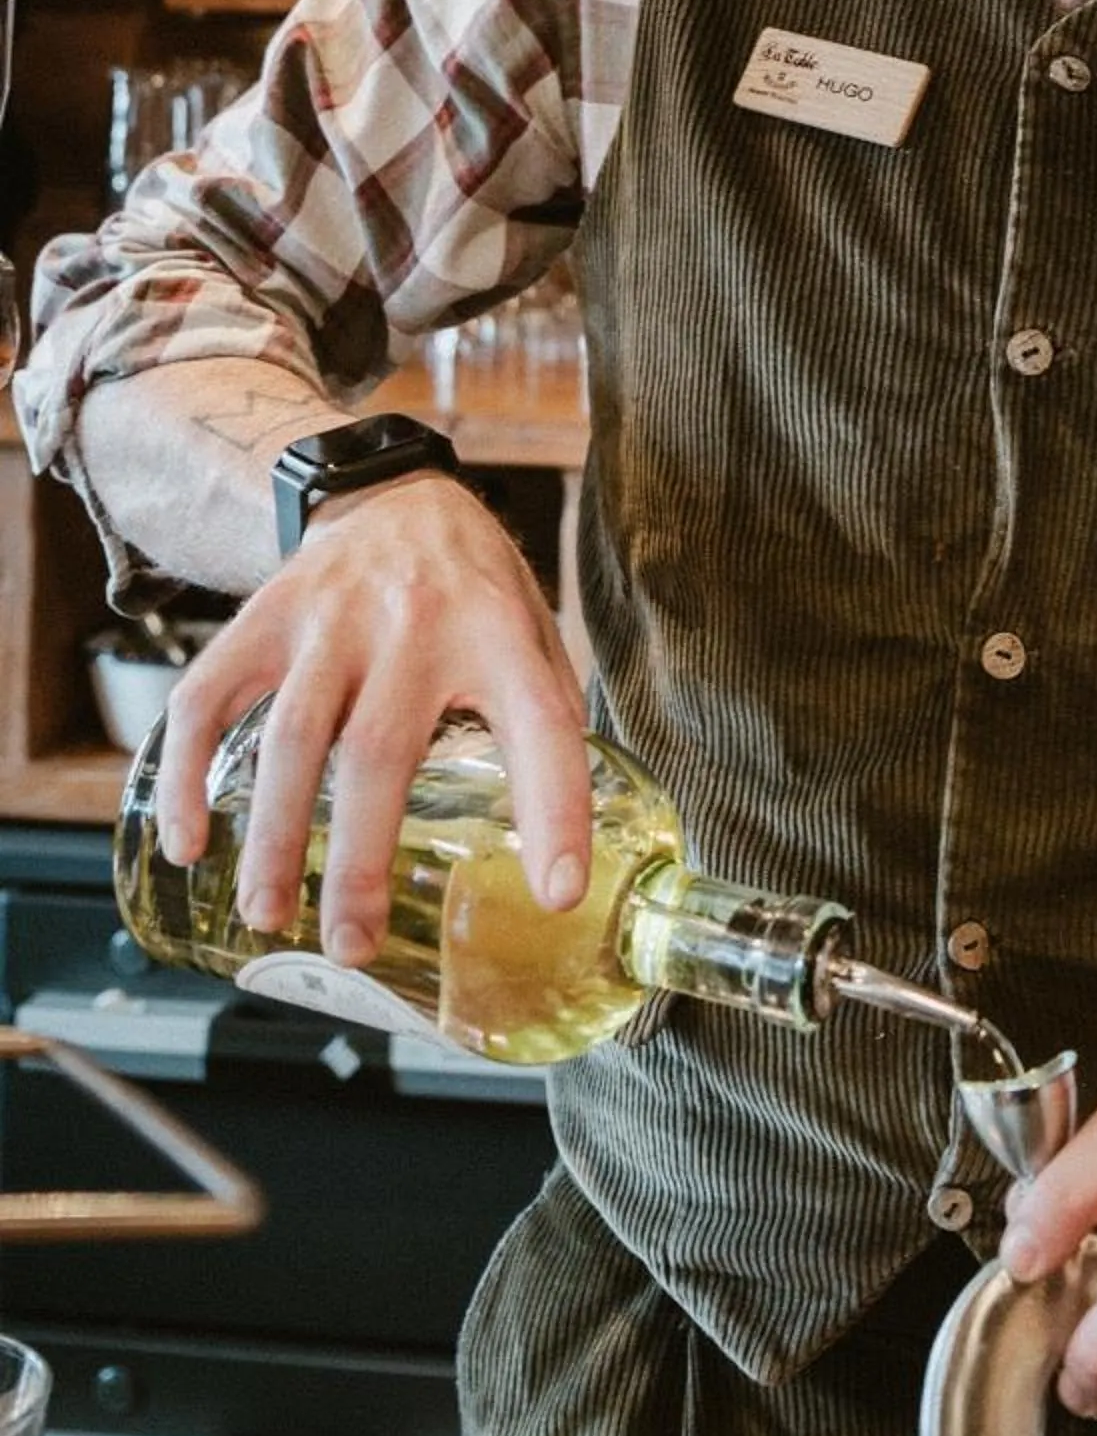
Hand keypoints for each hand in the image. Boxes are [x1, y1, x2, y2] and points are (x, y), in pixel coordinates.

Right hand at [153, 470, 592, 966]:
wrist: (390, 490)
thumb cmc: (472, 585)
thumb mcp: (534, 628)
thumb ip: (547, 713)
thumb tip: (568, 829)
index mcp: (500, 633)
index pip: (541, 726)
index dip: (555, 812)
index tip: (558, 893)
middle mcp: (414, 624)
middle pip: (379, 753)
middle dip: (360, 860)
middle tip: (351, 945)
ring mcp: (330, 618)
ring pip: (292, 738)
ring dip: (274, 838)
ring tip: (269, 915)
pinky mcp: (265, 616)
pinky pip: (209, 698)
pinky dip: (188, 772)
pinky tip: (188, 841)